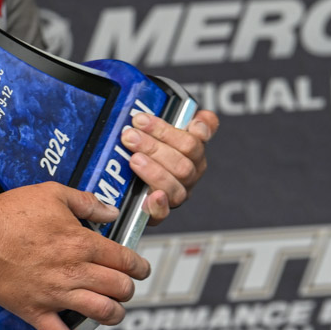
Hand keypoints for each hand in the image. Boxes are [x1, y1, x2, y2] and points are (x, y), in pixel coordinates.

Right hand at [0, 183, 150, 329]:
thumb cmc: (8, 214)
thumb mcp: (51, 193)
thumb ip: (86, 201)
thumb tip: (109, 209)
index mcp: (80, 242)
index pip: (125, 260)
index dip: (139, 265)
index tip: (139, 267)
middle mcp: (73, 270)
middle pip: (120, 288)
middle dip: (128, 288)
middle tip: (125, 285)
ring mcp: (55, 293)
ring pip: (102, 313)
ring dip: (113, 312)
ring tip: (112, 308)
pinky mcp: (35, 310)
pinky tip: (78, 328)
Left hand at [120, 109, 218, 224]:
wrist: (128, 185)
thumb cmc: (147, 150)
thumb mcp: (160, 130)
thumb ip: (180, 117)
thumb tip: (202, 117)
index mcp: (192, 152)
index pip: (193, 140)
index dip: (183, 131)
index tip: (164, 122)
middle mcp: (188, 174)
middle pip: (182, 162)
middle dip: (154, 146)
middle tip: (130, 135)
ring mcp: (175, 193)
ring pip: (175, 185)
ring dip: (153, 170)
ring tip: (134, 159)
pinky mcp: (158, 212)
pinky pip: (163, 213)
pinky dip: (159, 205)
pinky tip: (152, 196)